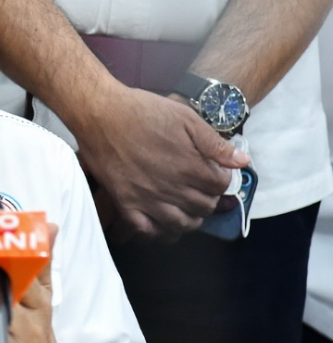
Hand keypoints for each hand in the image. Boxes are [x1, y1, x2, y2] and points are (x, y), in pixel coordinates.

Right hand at [75, 85, 248, 240]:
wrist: (99, 114)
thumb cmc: (141, 111)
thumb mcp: (185, 117)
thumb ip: (214, 143)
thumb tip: (242, 161)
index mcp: (188, 166)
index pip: (219, 186)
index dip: (221, 179)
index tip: (214, 172)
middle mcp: (170, 187)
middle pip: (203, 207)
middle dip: (208, 198)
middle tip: (201, 187)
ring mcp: (147, 198)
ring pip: (180, 224)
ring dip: (190, 218)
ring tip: (187, 207)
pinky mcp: (125, 203)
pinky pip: (147, 230)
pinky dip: (159, 231)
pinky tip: (162, 222)